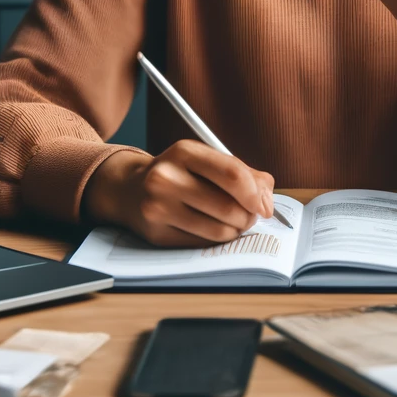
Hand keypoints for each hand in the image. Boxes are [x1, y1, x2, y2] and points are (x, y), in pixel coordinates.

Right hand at [82, 141, 275, 246]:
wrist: (130, 189)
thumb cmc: (180, 173)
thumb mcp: (206, 160)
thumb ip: (244, 173)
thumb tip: (267, 200)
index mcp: (184, 152)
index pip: (232, 173)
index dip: (255, 193)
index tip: (265, 205)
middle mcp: (167, 178)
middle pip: (228, 206)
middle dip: (248, 216)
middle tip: (250, 215)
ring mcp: (158, 207)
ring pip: (218, 230)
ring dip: (235, 230)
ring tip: (232, 222)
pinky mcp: (156, 234)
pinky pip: (203, 244)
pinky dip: (217, 240)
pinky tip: (213, 229)